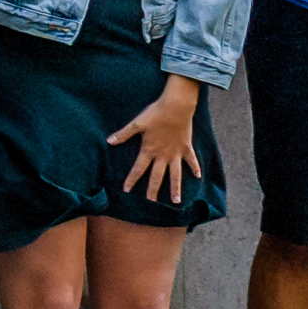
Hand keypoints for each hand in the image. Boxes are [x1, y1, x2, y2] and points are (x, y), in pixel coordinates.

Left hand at [109, 76, 205, 206]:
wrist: (176, 107)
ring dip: (175, 188)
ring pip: (176, 174)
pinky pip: (191, 160)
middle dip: (153, 190)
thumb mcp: (137, 123)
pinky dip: (195, 168)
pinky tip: (198, 177)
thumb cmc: (155, 114)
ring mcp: (176, 153)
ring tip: (176, 201)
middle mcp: (163, 155)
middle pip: (157, 176)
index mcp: (149, 150)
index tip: (126, 190)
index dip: (131, 179)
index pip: (138, 169)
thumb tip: (109, 141)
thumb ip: (123, 134)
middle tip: (152, 202)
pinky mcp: (186, 147)